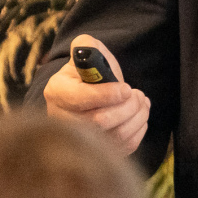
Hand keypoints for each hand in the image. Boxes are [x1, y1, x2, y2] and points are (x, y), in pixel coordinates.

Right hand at [43, 34, 149, 155]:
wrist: (88, 94)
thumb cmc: (88, 72)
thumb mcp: (86, 52)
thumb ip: (86, 45)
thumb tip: (86, 47)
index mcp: (57, 92)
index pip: (79, 99)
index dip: (106, 94)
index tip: (126, 88)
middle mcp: (63, 120)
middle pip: (100, 122)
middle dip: (127, 106)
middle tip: (136, 94)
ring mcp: (79, 140)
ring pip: (116, 136)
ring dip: (137, 117)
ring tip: (141, 101)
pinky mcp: (98, 152)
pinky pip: (125, 147)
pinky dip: (139, 130)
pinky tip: (140, 115)